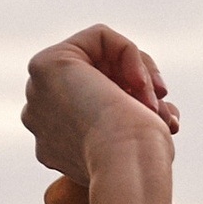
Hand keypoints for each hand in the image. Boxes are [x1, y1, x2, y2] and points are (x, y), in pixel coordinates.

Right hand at [21, 25, 178, 200]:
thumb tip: (137, 102)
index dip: (134, 101)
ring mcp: (38, 92)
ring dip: (138, 76)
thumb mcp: (130, 139)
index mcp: (54, 142)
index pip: (98, 101)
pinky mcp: (47, 65)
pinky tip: (142, 82)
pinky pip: (99, 37)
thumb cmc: (139, 163)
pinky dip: (131, 54)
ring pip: (100, 57)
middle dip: (136, 86)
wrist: (127, 166)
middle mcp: (38, 117)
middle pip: (96, 77)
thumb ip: (124, 119)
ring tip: (157, 103)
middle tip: (164, 110)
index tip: (163, 117)